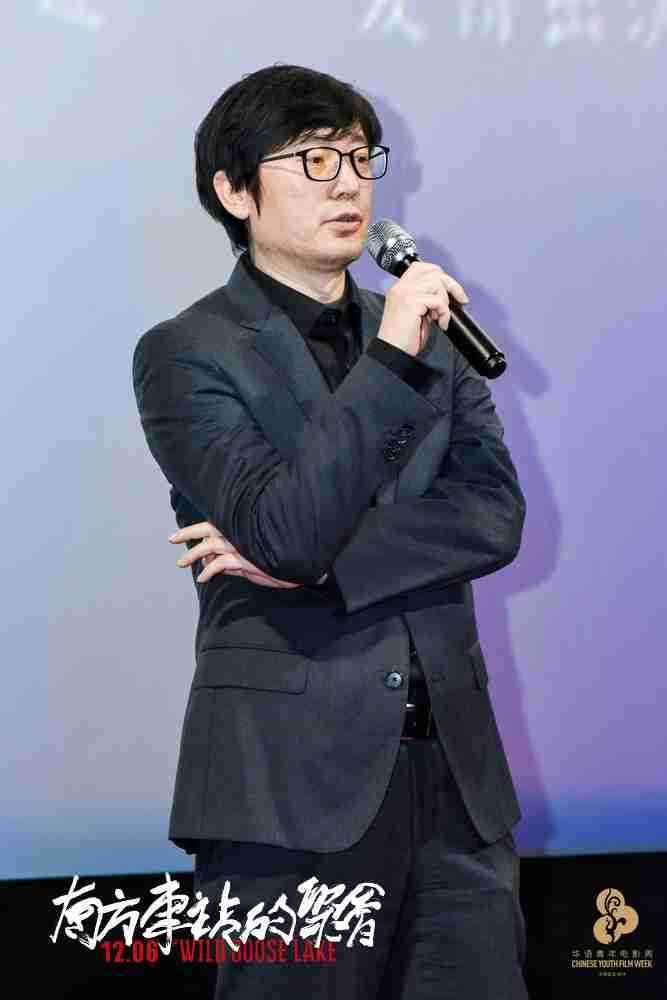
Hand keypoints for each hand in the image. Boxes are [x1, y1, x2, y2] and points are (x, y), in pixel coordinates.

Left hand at [168, 521, 302, 588]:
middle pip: (208, 529)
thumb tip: (212, 561)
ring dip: (193, 554)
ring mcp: (242, 545)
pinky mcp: (245, 560)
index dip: (198, 527)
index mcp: (244, 527)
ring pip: (209, 546)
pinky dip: (208, 570)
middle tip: (172, 539)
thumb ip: (234, 558)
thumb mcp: (255, 556)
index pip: (216, 523)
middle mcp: (241, 532)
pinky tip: (203, 577)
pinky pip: (219, 564)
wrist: (300, 565)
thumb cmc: (281, 558)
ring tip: (181, 562)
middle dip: (188, 533)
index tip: (183, 532)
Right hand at [377, 261, 468, 356]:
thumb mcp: (417, 313)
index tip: (452, 291)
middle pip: (434, 272)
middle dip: (451, 286)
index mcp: (400, 287)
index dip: (440, 276)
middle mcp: (401, 287)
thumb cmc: (403, 338)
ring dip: (444, 302)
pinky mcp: (410, 302)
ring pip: (437, 284)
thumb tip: (445, 293)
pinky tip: (440, 324)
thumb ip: (426, 299)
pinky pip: (437, 301)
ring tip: (439, 317)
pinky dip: (444, 313)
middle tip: (459, 301)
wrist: (392, 352)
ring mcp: (405, 293)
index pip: (422, 267)